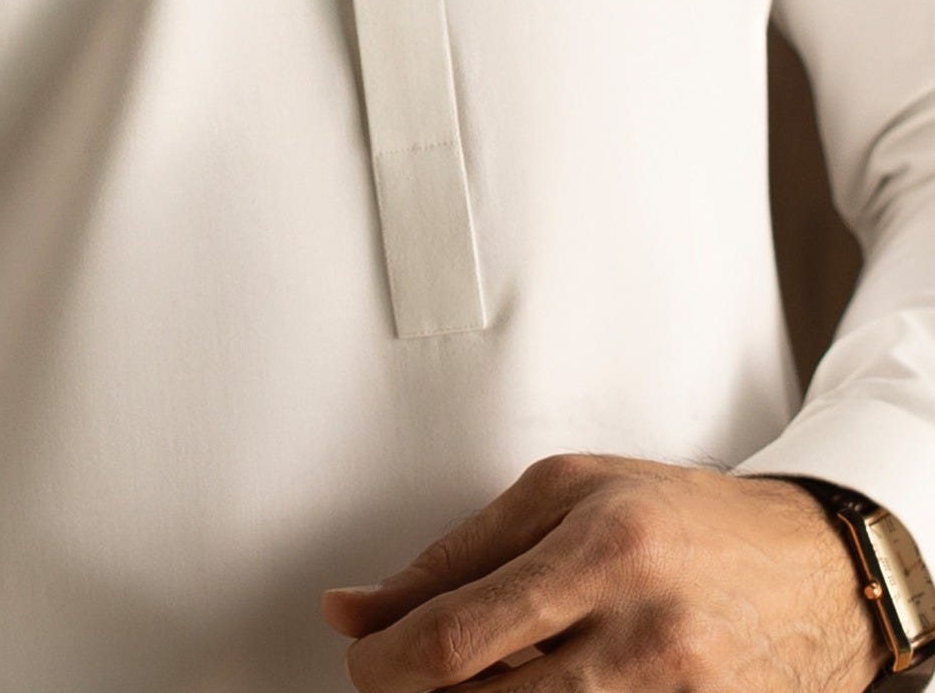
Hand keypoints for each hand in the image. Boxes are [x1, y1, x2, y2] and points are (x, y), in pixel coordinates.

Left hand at [318, 451, 891, 690]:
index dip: (385, 662)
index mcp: (599, 546)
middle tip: (404, 679)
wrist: (814, 568)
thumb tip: (353, 608)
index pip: (456, 635)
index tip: (363, 660)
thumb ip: (456, 554)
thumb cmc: (682, 519)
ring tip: (476, 678)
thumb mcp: (566, 494)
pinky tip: (542, 688)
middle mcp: (639, 629)